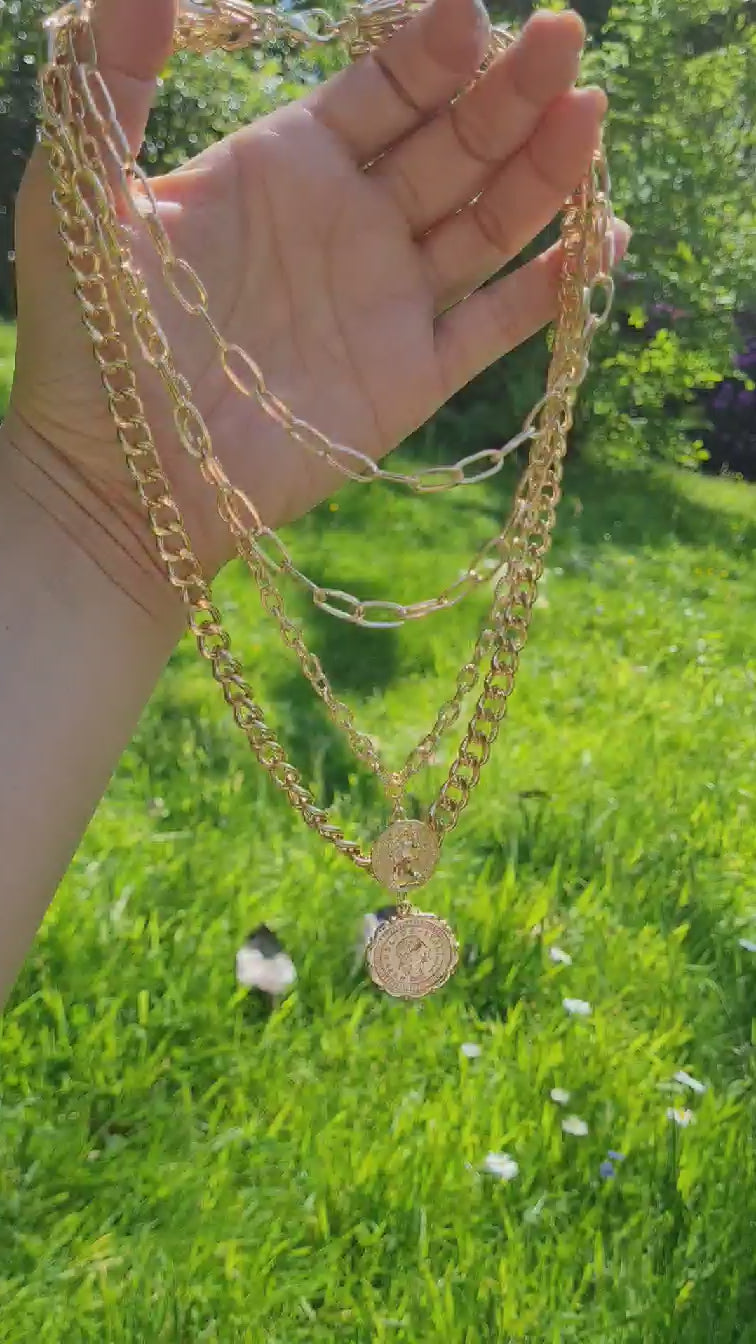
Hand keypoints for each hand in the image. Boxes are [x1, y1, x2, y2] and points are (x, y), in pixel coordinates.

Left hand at [8, 0, 627, 590]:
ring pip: (487, 223)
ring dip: (542, 172)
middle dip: (508, 92)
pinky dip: (551, 288)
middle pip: (452, 143)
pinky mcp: (413, 377)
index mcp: (287, 166)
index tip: (472, 12)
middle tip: (565, 43)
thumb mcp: (82, 195)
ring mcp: (388, 301)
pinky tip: (602, 239)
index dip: (430, 50)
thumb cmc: (92, 341)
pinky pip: (497, 325)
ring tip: (590, 117)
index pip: (382, 89)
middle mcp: (352, 224)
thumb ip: (115, 79)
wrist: (123, 479)